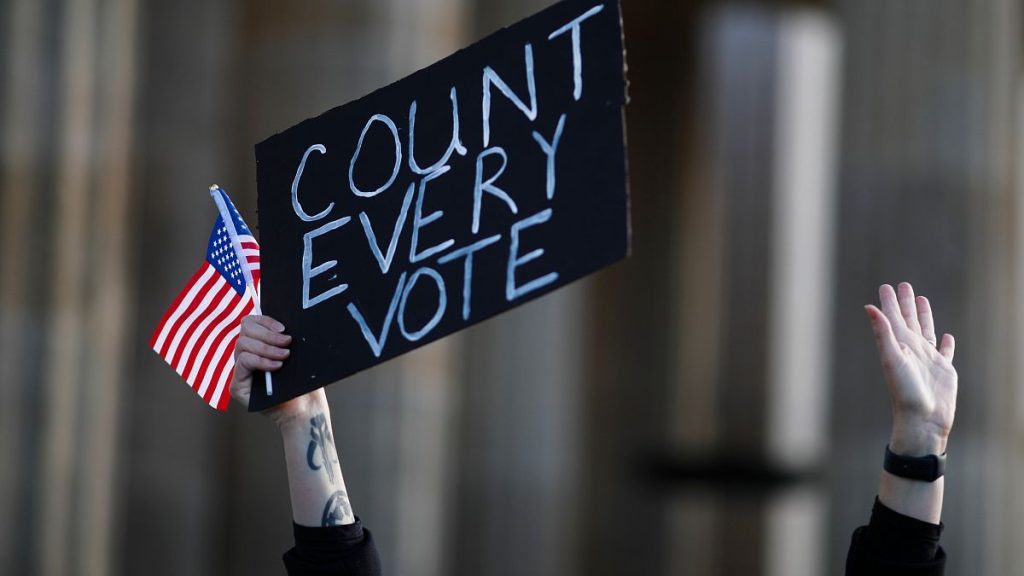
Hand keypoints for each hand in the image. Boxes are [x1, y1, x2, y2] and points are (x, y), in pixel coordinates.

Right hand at [230, 315, 325, 428]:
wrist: (306, 409)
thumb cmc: (303, 382)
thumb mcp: (295, 354)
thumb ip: (282, 337)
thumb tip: (280, 322)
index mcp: (258, 346)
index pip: (250, 322)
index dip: (264, 320)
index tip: (284, 328)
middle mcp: (246, 356)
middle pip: (244, 330)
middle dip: (268, 334)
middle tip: (287, 342)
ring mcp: (240, 371)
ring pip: (243, 344)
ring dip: (267, 348)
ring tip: (285, 356)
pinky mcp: (237, 386)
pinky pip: (243, 362)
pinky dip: (261, 361)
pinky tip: (276, 367)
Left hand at [864, 283, 956, 455]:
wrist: (922, 420)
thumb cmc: (904, 392)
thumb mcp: (892, 358)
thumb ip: (882, 332)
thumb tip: (869, 307)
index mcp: (898, 345)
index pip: (892, 318)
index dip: (889, 302)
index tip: (886, 286)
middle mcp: (911, 350)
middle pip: (908, 320)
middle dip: (905, 303)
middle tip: (904, 284)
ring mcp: (927, 359)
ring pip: (925, 331)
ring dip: (924, 316)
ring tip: (922, 300)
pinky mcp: (943, 370)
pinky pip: (944, 352)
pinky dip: (945, 343)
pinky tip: (946, 335)